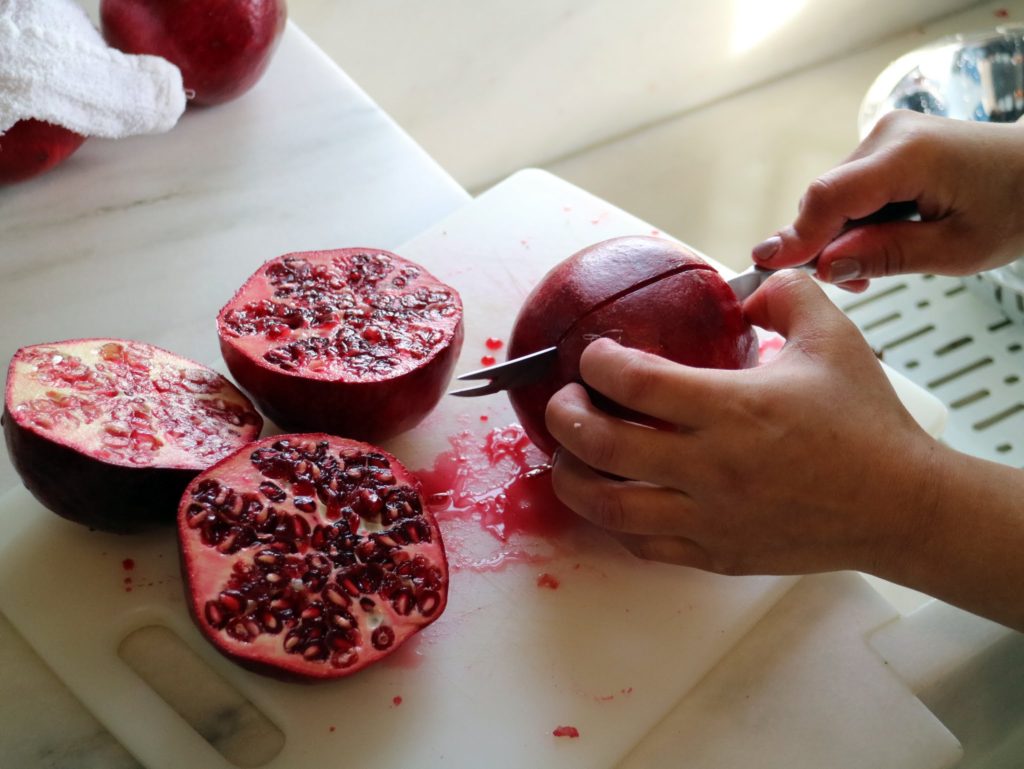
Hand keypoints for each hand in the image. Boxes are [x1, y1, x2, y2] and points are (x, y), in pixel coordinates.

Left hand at [545, 271, 943, 576]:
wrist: (901, 507)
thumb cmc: (867, 424)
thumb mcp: (833, 338)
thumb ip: (784, 295)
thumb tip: (741, 289)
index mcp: (734, 408)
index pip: (635, 383)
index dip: (598, 363)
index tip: (594, 354)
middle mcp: (711, 467)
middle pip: (602, 446)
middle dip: (564, 417)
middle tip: (563, 400)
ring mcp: (709, 518)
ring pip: (608, 507)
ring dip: (572, 476)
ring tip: (566, 453)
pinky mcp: (715, 554)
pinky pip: (642, 544)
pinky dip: (613, 520)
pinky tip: (612, 496)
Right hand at [752, 110, 1023, 291]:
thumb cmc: (1015, 205)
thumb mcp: (955, 250)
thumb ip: (886, 256)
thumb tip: (828, 266)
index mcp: (910, 156)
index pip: (829, 197)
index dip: (797, 236)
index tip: (769, 266)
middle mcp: (889, 135)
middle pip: (825, 197)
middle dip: (823, 244)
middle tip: (850, 285)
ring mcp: (886, 136)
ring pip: (833, 196)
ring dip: (839, 235)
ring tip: (870, 266)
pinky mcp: (885, 145)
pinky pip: (849, 188)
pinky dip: (853, 220)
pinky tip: (876, 240)